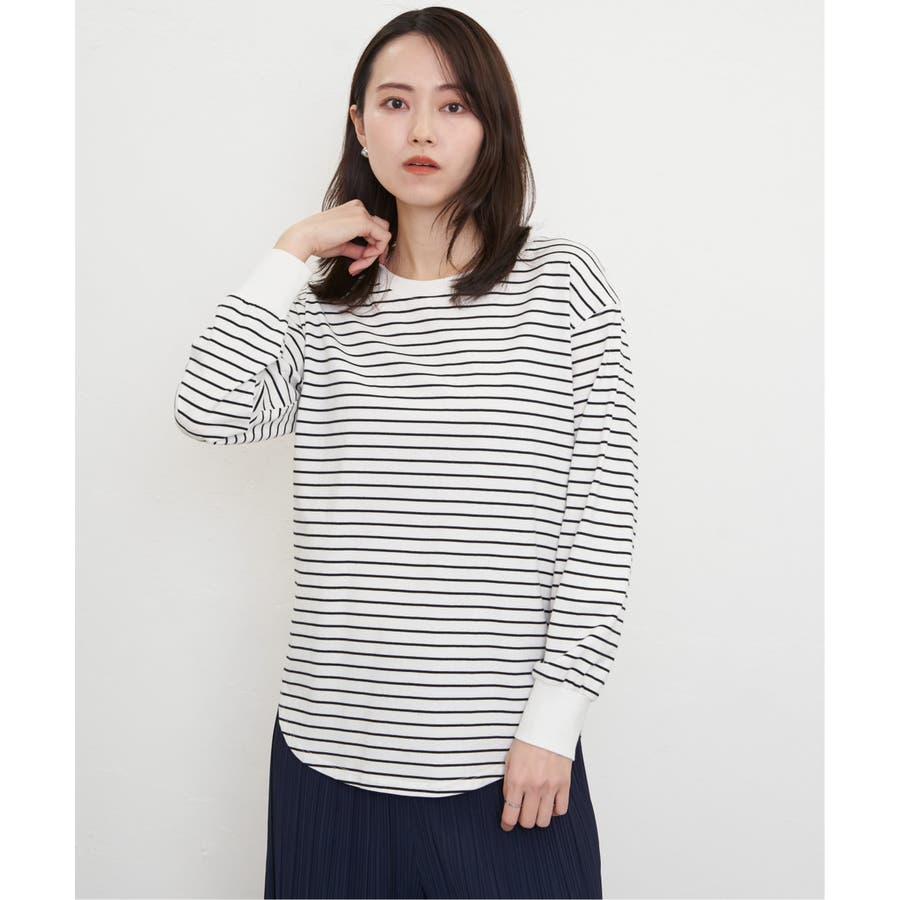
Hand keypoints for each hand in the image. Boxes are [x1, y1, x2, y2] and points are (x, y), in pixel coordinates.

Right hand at [274, 199, 391, 274]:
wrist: (305, 238)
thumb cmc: (317, 240)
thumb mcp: (343, 245)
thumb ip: (358, 248)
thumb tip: (368, 255)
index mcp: (353, 210)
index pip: (373, 229)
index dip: (370, 248)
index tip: (359, 263)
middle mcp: (359, 208)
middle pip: (380, 231)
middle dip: (374, 251)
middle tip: (360, 265)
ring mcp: (362, 213)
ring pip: (383, 237)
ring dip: (373, 255)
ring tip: (357, 265)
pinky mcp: (364, 222)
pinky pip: (382, 240)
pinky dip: (374, 254)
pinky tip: (360, 261)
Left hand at [500, 738, 572, 830]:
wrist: (548, 726)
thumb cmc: (527, 741)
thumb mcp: (509, 761)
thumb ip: (508, 783)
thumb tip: (509, 802)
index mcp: (516, 780)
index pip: (510, 815)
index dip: (507, 824)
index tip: (507, 825)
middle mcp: (533, 787)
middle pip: (528, 822)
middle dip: (523, 820)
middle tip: (522, 813)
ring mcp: (550, 787)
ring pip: (544, 820)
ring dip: (538, 818)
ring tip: (536, 809)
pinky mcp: (564, 784)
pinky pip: (561, 810)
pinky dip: (555, 811)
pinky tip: (550, 803)